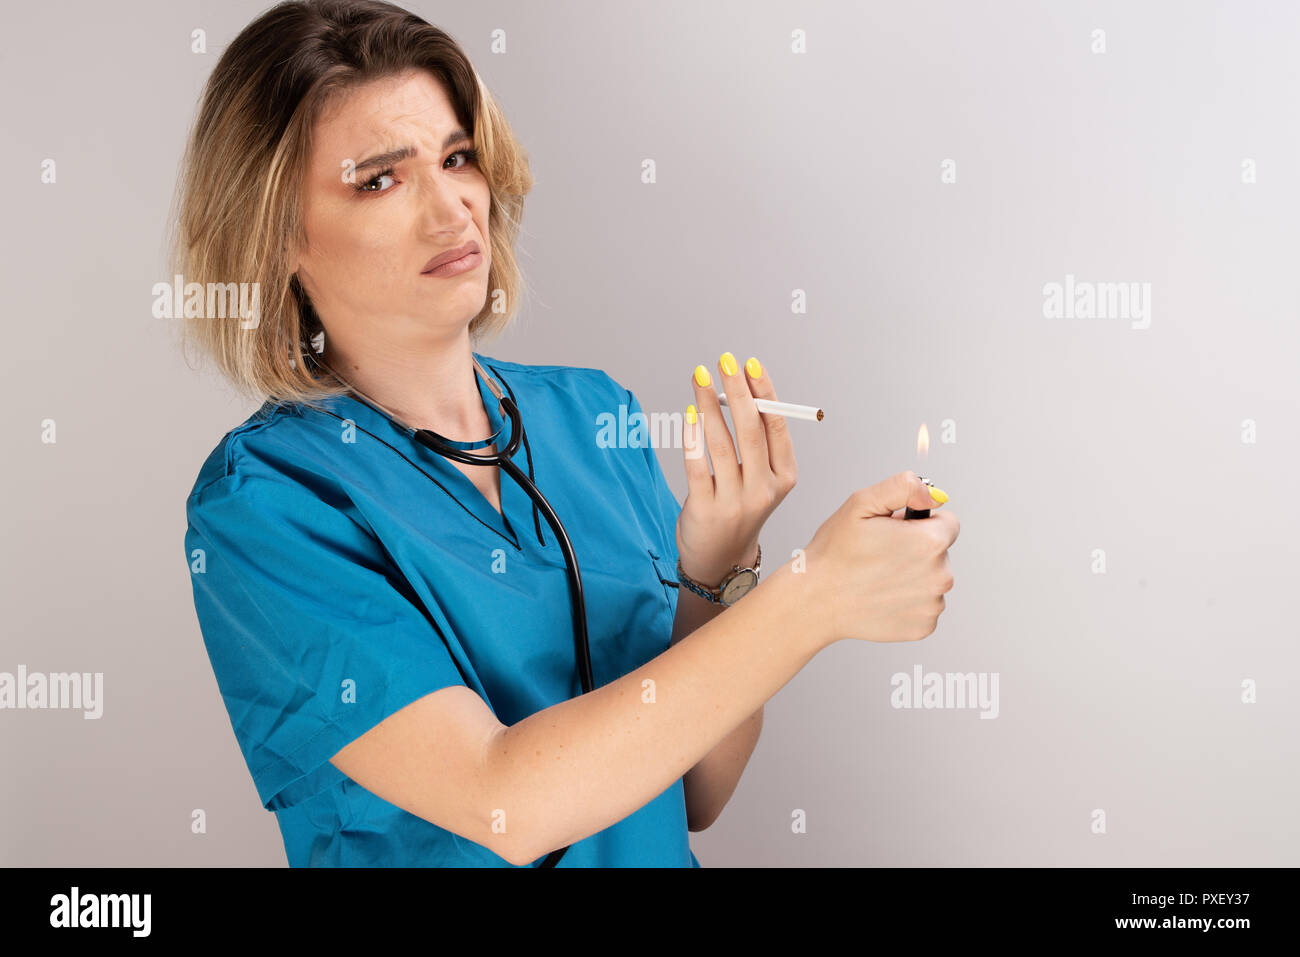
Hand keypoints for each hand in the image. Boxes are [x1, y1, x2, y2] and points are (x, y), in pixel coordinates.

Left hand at [676, 352, 796, 586]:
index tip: (750, 365)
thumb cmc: (740, 507)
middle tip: (725, 362)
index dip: (764, 393)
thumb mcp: (761, 478)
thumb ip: (756, 440)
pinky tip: (688, 412)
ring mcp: (734, 502)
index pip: (776, 427)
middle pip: (751, 432)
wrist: (720, 557)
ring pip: (721, 444)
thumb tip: (740, 388)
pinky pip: (697, 465)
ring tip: (701, 378)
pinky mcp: (705, 509)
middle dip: (738, 391)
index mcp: (784, 477)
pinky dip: (692, 435)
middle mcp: (763, 490)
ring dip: (710, 406)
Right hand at [800, 471, 958, 644]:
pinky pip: (924, 605)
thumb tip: (932, 494)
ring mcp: (933, 605)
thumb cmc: (834, 553)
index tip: (896, 532)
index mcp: (931, 542)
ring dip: (913, 576)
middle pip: (941, 552)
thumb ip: (903, 487)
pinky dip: (907, 601)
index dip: (920, 523)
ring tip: (877, 577)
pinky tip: (881, 597)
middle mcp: (941, 576)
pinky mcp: (924, 627)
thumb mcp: (862, 503)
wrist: (815, 600)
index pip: (948, 523)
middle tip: (880, 555)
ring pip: (933, 579)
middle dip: (917, 549)